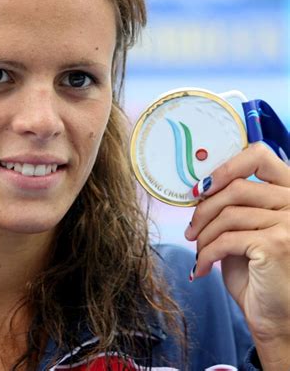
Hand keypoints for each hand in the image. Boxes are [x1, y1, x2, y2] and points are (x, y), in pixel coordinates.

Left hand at [184, 142, 289, 368]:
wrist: (274, 314)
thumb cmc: (256, 269)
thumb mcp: (244, 227)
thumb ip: (233, 202)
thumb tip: (199, 185)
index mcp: (288, 191)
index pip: (260, 155)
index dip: (226, 166)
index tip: (202, 187)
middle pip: (235, 187)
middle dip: (203, 210)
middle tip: (190, 230)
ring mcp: (289, 222)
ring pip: (227, 214)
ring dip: (202, 234)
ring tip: (197, 250)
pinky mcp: (277, 244)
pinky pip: (226, 238)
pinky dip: (207, 253)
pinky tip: (202, 266)